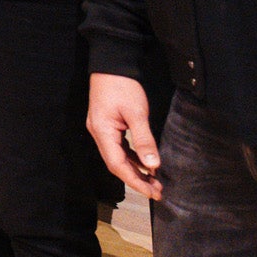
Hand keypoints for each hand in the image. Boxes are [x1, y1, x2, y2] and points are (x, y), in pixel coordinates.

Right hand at [86, 73, 163, 199]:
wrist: (112, 64)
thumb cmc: (122, 85)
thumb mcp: (136, 113)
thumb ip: (144, 140)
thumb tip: (153, 166)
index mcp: (102, 132)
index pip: (117, 165)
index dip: (135, 181)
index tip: (152, 192)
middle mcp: (99, 134)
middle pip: (116, 164)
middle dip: (136, 180)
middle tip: (157, 191)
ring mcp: (102, 130)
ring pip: (118, 157)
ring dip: (135, 170)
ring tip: (154, 181)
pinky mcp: (108, 125)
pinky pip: (120, 148)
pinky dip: (133, 158)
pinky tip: (145, 163)